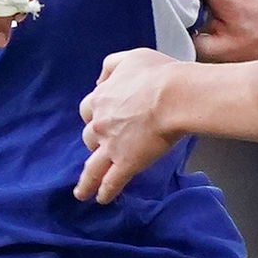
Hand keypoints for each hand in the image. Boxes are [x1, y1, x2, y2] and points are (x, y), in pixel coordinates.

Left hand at [75, 48, 189, 204]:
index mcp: (101, 98)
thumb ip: (111, 67)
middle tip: (103, 148)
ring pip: (92, 167)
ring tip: (82, 192)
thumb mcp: (131, 57)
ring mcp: (111, 146)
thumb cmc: (158, 74)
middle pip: (89, 137)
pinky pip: (111, 182)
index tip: (100, 119)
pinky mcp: (126, 163)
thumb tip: (100, 81)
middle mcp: (100, 124)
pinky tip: (102, 199)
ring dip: (86, 181)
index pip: (88, 109)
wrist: (174, 96)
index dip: (94, 115)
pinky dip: (105, 192)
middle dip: (95, 142)